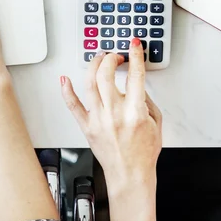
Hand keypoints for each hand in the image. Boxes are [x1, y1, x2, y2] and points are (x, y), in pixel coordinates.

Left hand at [61, 39, 162, 187]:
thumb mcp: (156, 123)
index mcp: (135, 112)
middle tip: (115, 57)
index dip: (135, 55)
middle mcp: (114, 114)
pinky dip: (66, 90)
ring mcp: (98, 119)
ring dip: (93, 66)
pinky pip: (72, 105)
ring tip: (98, 60)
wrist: (130, 175)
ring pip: (89, 83)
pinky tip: (64, 79)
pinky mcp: (86, 127)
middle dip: (111, 58)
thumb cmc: (143, 154)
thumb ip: (146, 100)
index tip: (134, 45)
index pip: (135, 75)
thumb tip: (136, 84)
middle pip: (106, 74)